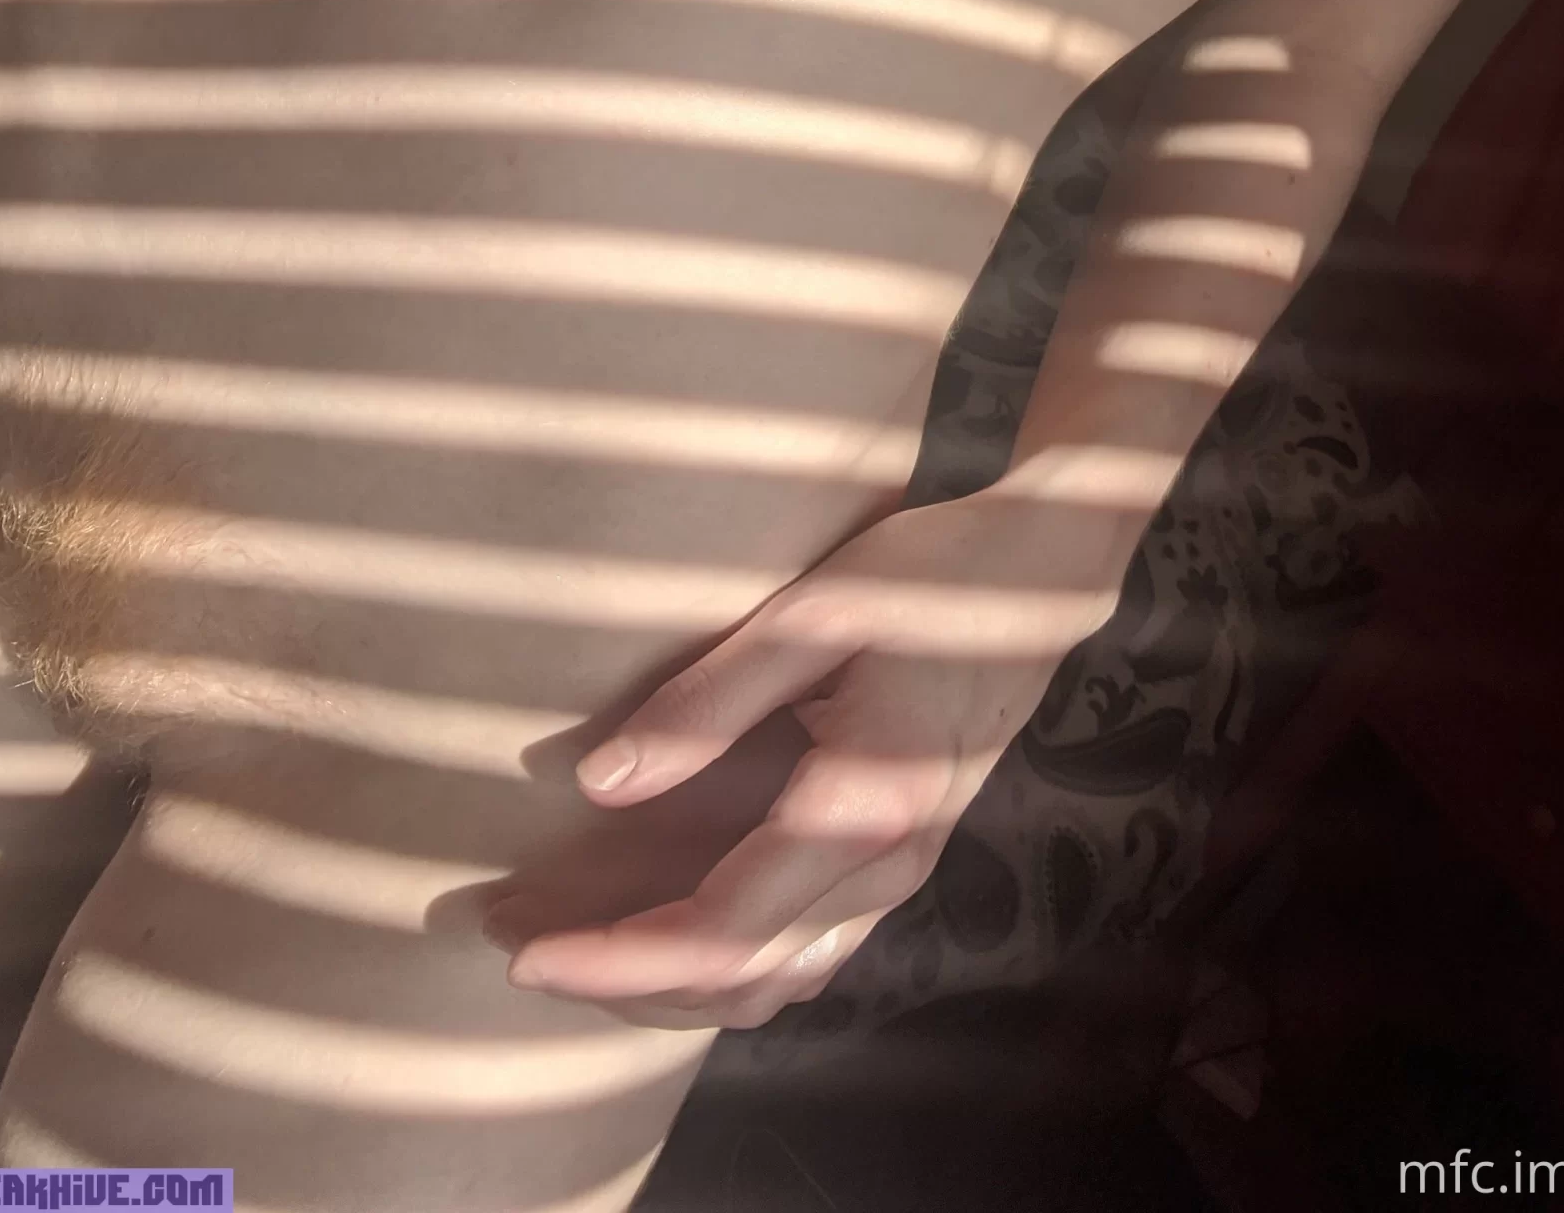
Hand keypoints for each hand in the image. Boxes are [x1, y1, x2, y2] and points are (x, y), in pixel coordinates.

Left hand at [484, 488, 1125, 1027]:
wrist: (1043, 576)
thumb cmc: (926, 576)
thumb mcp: (812, 612)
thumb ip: (708, 700)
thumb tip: (598, 783)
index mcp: (861, 807)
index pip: (716, 931)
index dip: (612, 958)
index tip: (522, 950)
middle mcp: (887, 866)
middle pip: (738, 983)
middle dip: (622, 984)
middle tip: (520, 947)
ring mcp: (903, 874)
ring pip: (775, 985)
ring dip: (673, 987)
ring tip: (578, 944)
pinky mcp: (902, 860)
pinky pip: (807, 956)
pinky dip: (726, 966)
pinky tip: (667, 929)